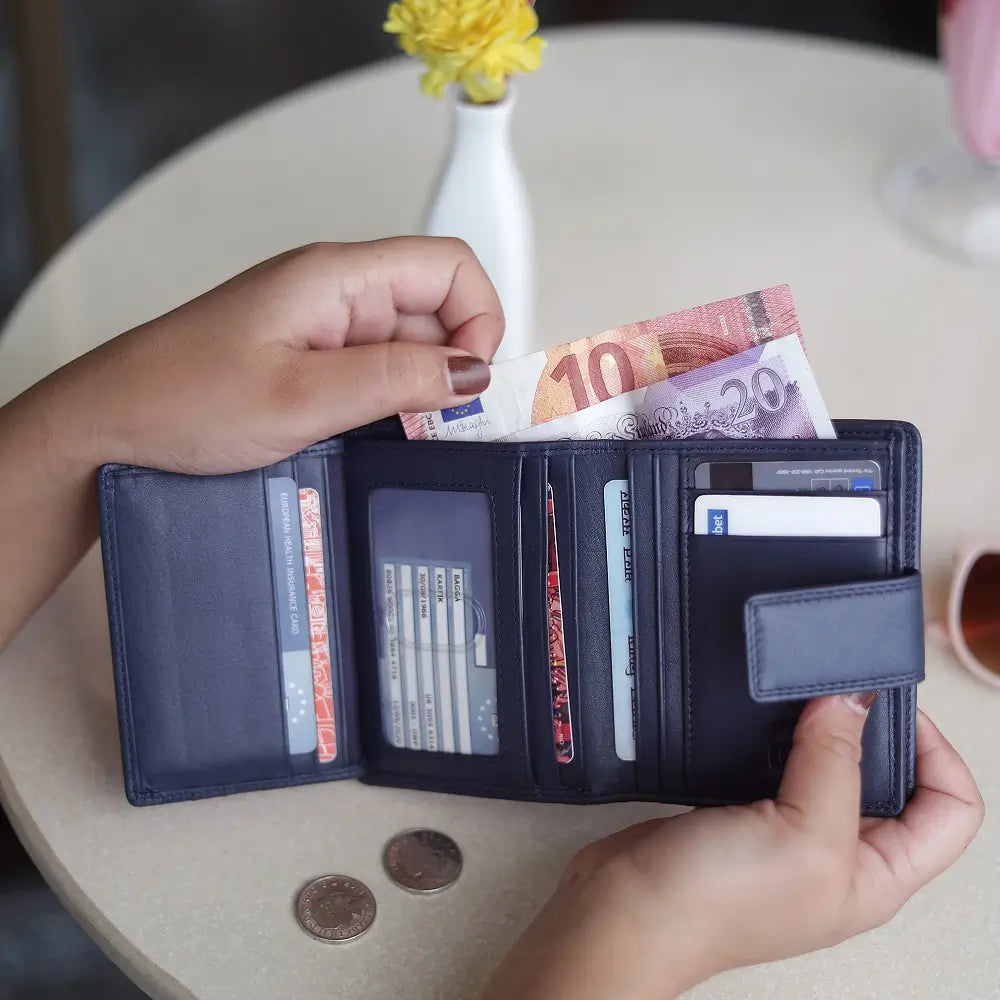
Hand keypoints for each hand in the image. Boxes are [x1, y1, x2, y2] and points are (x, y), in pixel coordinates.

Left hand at [0, 237, 502, 646]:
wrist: (111, 424)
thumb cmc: (182, 400)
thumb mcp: (302, 398)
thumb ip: (396, 380)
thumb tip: (473, 373)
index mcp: (337, 276)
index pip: (448, 265)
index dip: (478, 318)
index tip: (470, 383)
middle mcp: (337, 291)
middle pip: (437, 308)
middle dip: (452, 366)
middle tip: (437, 425)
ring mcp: (325, 325)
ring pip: (409, 346)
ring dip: (420, 390)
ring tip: (396, 435)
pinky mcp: (313, 358)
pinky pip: (376, 371)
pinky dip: (391, 403)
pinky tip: (373, 434)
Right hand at [481, 697, 982, 999]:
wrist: (625, 909)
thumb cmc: (717, 904)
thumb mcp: (803, 834)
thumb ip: (835, 761)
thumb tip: (854, 695)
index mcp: (878, 875)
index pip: (950, 808)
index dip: (936, 750)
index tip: (889, 701)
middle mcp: (841, 854)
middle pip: (893, 778)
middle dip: (876, 725)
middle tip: (846, 679)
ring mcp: (789, 832)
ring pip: (830, 762)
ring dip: (823, 722)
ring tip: (805, 686)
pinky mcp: (743, 810)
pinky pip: (777, 759)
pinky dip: (776, 729)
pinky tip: (761, 710)